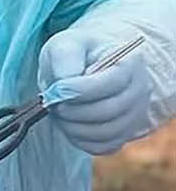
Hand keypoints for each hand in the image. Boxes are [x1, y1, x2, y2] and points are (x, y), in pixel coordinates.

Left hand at [39, 21, 149, 156]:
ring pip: (106, 132)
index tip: (56, 90)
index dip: (79, 90)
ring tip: (58, 112)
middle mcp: (139, 91)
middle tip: (52, 103)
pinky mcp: (123, 134)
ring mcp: (134, 115)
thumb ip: (65, 60)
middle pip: (109, 111)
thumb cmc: (77, 54)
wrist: (88, 65)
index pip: (110, 83)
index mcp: (129, 63)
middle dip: (73, 110)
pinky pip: (102, 147)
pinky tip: (69, 123)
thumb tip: (63, 84)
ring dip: (73, 126)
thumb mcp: (67, 44)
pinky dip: (80, 139)